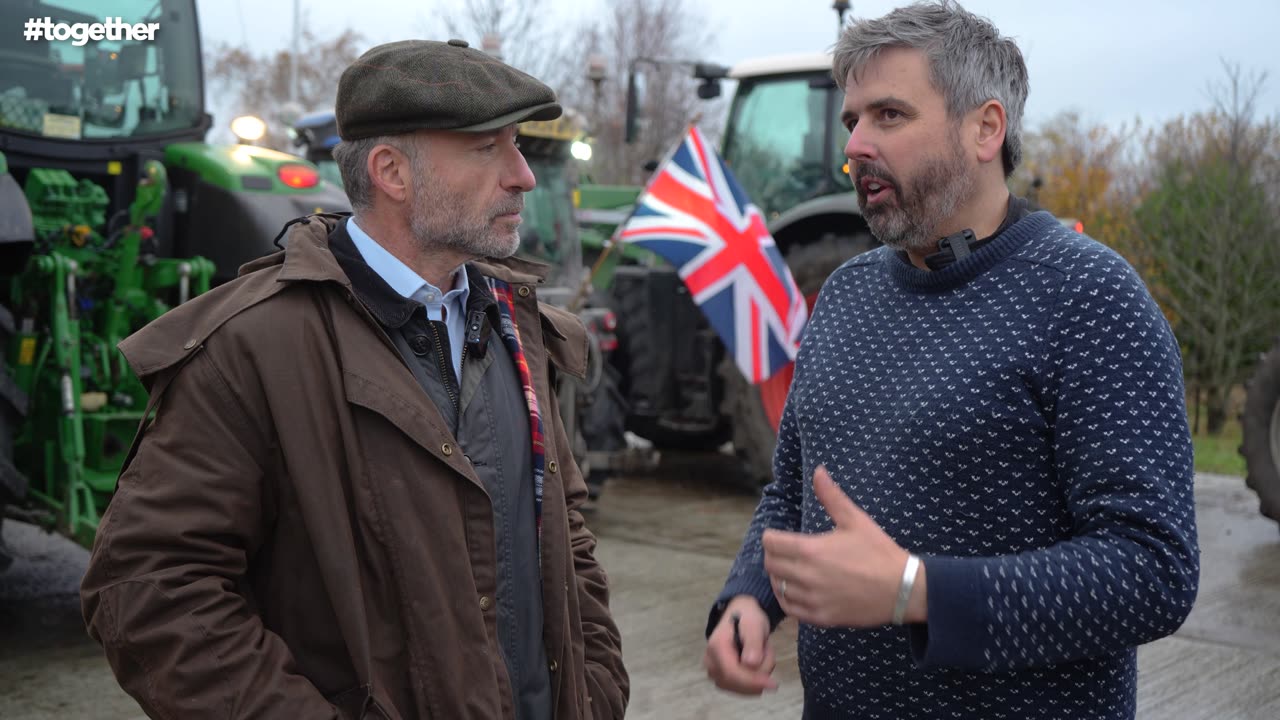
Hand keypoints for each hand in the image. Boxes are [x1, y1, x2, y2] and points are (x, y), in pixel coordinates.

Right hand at [703, 595, 777, 694]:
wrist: (741, 614)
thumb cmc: (748, 618)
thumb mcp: (755, 625)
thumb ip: (753, 643)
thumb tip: (751, 665)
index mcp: (716, 646)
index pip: (731, 673)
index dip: (752, 681)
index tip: (773, 684)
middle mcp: (710, 661)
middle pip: (734, 683)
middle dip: (757, 676)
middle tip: (768, 654)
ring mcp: (714, 670)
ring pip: (738, 688)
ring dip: (757, 676)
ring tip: (762, 654)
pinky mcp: (720, 676)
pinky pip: (739, 687)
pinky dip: (753, 680)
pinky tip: (758, 664)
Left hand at [762, 465, 925, 627]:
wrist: (903, 589)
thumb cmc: (879, 552)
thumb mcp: (855, 519)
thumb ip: (831, 496)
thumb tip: (818, 471)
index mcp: (811, 550)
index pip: (770, 543)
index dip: (771, 537)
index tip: (779, 536)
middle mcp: (807, 576)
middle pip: (770, 565)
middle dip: (774, 556)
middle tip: (786, 552)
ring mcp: (813, 599)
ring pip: (778, 588)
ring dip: (780, 577)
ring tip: (792, 570)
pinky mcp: (821, 617)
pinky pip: (791, 609)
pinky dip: (789, 599)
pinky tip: (798, 591)